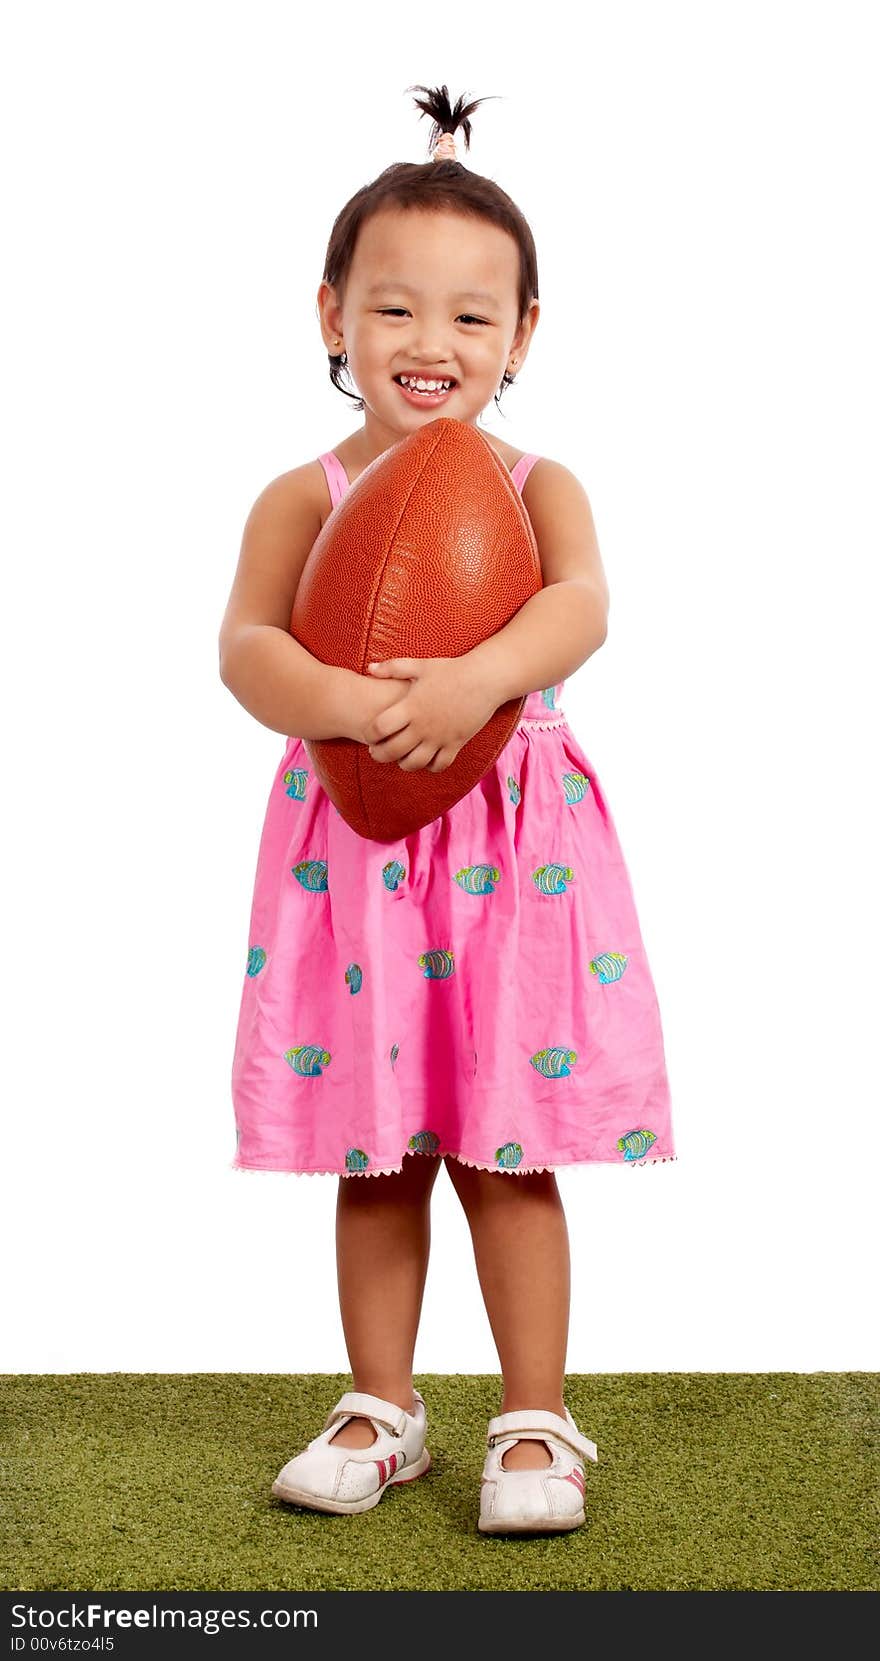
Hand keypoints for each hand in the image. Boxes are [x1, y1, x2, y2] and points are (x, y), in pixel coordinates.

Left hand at [363, 654, 499, 771]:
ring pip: (414, 763)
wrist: (484, 679)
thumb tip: (370, 669)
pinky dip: (430, 766)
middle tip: (376, 752)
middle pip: (392, 751)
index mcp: (411, 706)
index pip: (380, 728)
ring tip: (400, 757)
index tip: (371, 733)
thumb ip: (393, 668)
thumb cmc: (451, 670)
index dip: (370, 734)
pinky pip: (439, 765)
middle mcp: (423, 725)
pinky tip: (426, 758)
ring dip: (403, 763)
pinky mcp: (456, 744)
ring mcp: (440, 737)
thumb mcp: (421, 666)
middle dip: (379, 755)